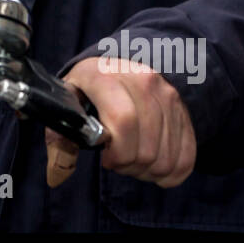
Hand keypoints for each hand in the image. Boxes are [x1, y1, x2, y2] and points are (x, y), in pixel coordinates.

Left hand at [44, 57, 195, 189]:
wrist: (118, 67)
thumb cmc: (87, 91)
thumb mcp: (67, 106)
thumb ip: (60, 139)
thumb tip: (57, 175)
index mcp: (106, 75)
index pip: (123, 121)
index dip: (116, 152)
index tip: (105, 156)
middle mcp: (142, 80)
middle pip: (146, 148)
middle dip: (129, 166)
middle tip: (117, 160)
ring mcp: (167, 94)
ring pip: (167, 158)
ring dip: (148, 171)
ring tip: (132, 159)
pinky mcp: (184, 110)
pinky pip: (187, 159)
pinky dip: (170, 174)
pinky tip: (152, 165)